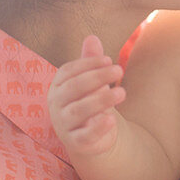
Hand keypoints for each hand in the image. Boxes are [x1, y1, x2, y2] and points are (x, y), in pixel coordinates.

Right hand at [46, 35, 126, 157]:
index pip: (68, 71)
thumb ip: (91, 61)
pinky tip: (111, 119)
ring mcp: (64, 125)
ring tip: (122, 92)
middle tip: (119, 70)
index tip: (109, 59)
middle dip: (97, 77)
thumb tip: (92, 37)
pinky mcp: (76, 143)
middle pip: (73, 88)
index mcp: (58, 86)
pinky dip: (97, 128)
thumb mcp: (92, 81)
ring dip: (101, 100)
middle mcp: (56, 105)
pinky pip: (84, 136)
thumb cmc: (90, 101)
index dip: (88, 64)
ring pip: (79, 111)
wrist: (92, 136)